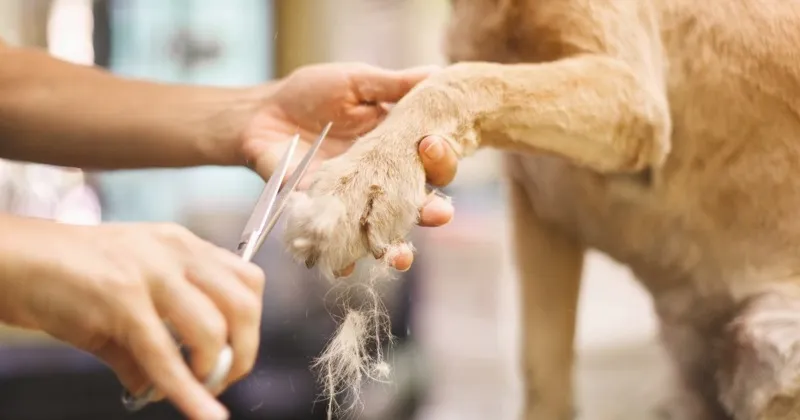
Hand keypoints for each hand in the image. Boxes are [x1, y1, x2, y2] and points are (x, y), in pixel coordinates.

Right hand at [0, 218, 263, 419]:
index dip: (252, 324)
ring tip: (199, 387)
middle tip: (225, 377)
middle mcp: (176, 252)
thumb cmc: (66, 275)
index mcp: (183, 245)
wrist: (12, 259)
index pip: (248, 280)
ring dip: (214, 370)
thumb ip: (152, 337)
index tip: (238, 352)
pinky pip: (164, 356)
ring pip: (213, 329)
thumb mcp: (126, 295)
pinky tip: (203, 413)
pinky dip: (188, 391)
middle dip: (245, 350)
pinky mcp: (122, 300)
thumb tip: (157, 386)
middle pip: (244, 303)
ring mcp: (150, 273)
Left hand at [239, 63, 458, 271]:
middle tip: (440, 214)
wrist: (261, 115)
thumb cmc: (311, 94)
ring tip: (400, 257)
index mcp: (395, 149)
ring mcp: (353, 202)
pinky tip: (347, 267)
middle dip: (431, 212)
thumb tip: (438, 73)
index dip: (440, 160)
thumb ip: (393, 85)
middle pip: (415, 203)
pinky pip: (336, 241)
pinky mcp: (322, 215)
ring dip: (395, 247)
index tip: (434, 147)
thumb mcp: (356, 83)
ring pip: (382, 231)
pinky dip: (342, 258)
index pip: (430, 162)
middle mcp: (380, 180)